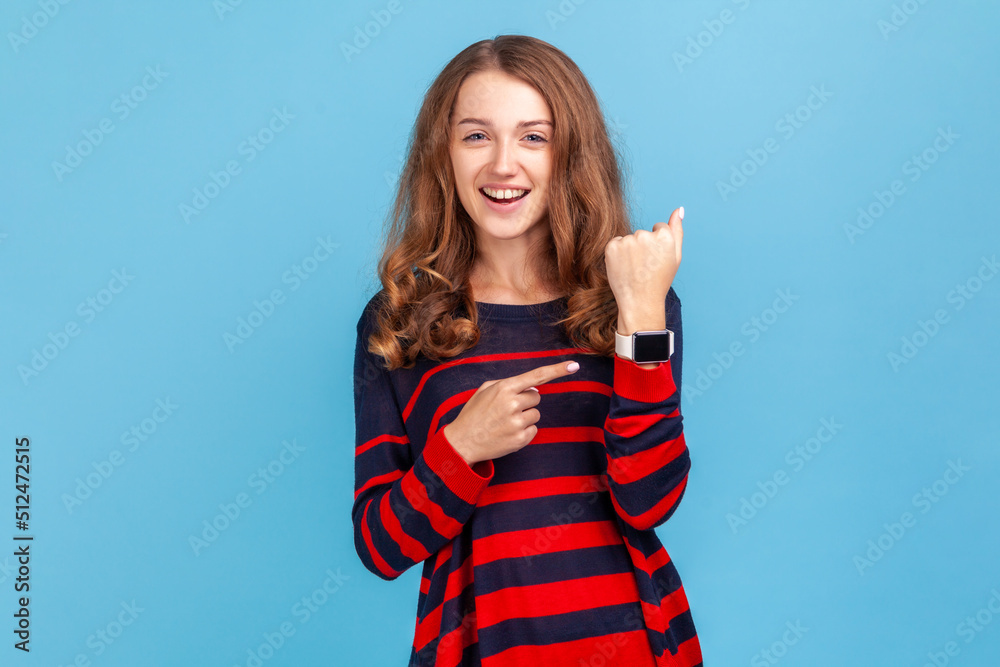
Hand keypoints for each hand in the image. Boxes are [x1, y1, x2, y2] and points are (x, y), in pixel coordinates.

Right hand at [443, 360, 580, 465]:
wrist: (462, 442)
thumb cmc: (474, 414)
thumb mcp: (485, 390)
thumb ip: (509, 383)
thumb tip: (534, 386)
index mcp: (504, 388)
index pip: (536, 376)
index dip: (557, 370)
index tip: (574, 365)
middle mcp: (512, 404)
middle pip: (537, 397)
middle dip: (526, 401)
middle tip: (507, 409)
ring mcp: (517, 423)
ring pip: (536, 414)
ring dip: (525, 417)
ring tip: (505, 422)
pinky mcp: (520, 440)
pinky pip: (534, 430)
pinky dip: (524, 431)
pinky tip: (508, 433)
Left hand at [605, 206, 683, 310]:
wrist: (640, 301)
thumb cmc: (659, 280)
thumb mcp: (675, 256)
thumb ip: (677, 231)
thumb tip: (679, 209)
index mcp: (664, 237)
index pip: (659, 228)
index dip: (657, 245)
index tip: (656, 259)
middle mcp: (645, 235)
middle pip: (643, 233)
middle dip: (643, 247)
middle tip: (645, 267)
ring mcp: (627, 241)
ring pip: (629, 239)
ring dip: (630, 250)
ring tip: (634, 269)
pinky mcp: (612, 247)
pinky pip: (616, 243)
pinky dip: (617, 253)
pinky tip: (623, 267)